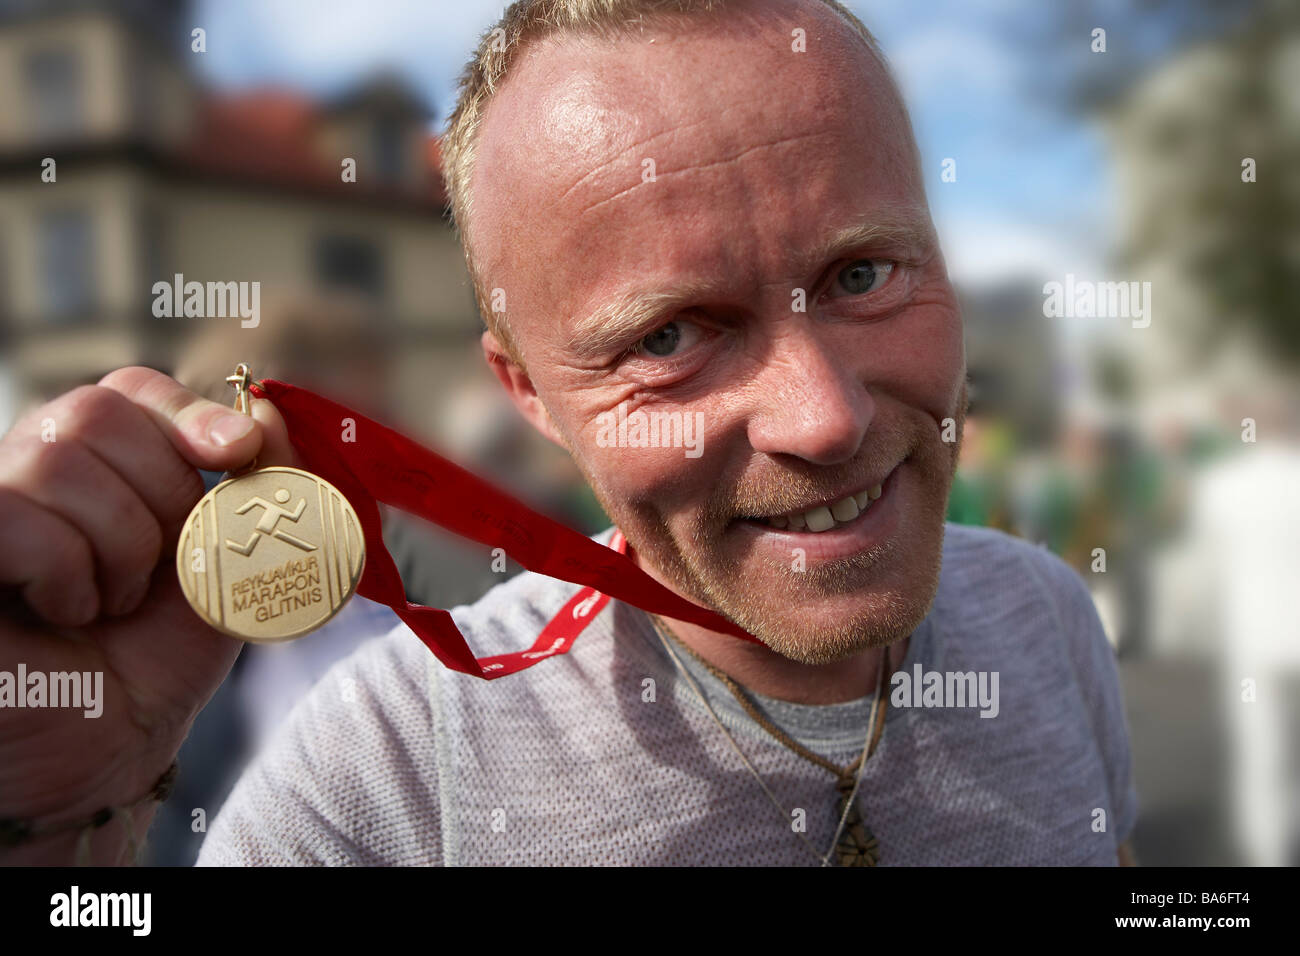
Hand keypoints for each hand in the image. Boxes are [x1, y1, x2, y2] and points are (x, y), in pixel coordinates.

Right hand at [0, 366, 297, 862]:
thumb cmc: (156, 661)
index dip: (185, 411)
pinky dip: (65, 570)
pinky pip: (15, 515)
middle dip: (159, 495)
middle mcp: (27, 473)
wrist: (108, 752)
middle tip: (157, 571)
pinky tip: (65, 614)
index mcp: (94, 466)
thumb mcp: (227, 564)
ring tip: (109, 603)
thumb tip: (267, 411)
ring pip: (58, 459)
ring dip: (117, 546)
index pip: (127, 390)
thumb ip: (255, 488)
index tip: (238, 452)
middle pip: (95, 412)